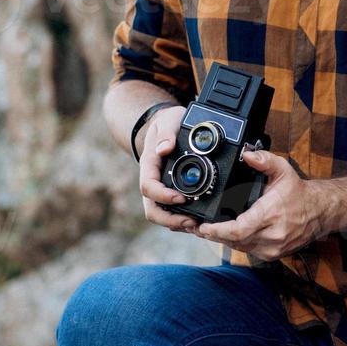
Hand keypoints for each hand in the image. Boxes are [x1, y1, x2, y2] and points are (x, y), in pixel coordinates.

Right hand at [137, 105, 195, 232]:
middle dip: (170, 220)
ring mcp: (160, 189)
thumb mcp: (168, 120)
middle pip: (152, 209)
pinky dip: (183, 218)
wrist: (168, 125)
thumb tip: (165, 148)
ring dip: (177, 223)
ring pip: (162, 214)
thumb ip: (166, 133)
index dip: (163, 196)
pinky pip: (172, 211)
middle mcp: (152, 180)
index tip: (181, 197)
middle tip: (192, 222)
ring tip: (198, 225)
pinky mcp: (170, 193)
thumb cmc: (168, 123)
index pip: (148, 187)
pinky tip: (198, 220)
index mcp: (149, 165)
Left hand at [194, 149, 330, 261]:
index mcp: (271, 215)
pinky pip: (248, 251)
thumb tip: (248, 154)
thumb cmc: (299, 193)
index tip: (202, 226)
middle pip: (234, 241)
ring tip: (204, 231)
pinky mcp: (273, 254)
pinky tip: (225, 236)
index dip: (217, 231)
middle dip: (213, 235)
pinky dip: (235, 243)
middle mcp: (272, 235)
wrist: (320, 212)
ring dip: (222, 240)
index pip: (238, 229)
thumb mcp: (283, 170)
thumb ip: (264, 160)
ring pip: (239, 248)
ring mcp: (273, 248)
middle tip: (195, 226)